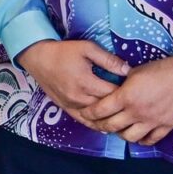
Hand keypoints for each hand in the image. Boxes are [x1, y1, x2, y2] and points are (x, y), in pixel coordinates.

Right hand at [15, 39, 131, 124]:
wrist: (38, 58)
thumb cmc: (63, 51)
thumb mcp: (87, 48)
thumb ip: (108, 60)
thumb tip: (127, 70)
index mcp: (86, 82)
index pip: (113, 93)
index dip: (126, 92)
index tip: (134, 89)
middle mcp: (79, 98)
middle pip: (106, 108)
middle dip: (119, 106)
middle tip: (131, 102)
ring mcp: (72, 105)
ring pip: (96, 118)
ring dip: (109, 117)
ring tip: (123, 115)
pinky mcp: (66, 108)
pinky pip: (83, 121)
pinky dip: (95, 124)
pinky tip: (105, 126)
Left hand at [80, 55, 172, 144]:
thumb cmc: (161, 69)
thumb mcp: (135, 71)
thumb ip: (121, 83)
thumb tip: (112, 87)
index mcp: (126, 97)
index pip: (100, 110)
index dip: (89, 114)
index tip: (85, 113)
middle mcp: (136, 112)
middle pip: (110, 126)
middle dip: (100, 125)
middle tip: (97, 123)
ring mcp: (151, 121)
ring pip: (129, 137)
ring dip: (120, 134)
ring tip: (119, 128)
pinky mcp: (166, 126)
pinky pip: (150, 140)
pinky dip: (141, 140)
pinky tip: (138, 135)